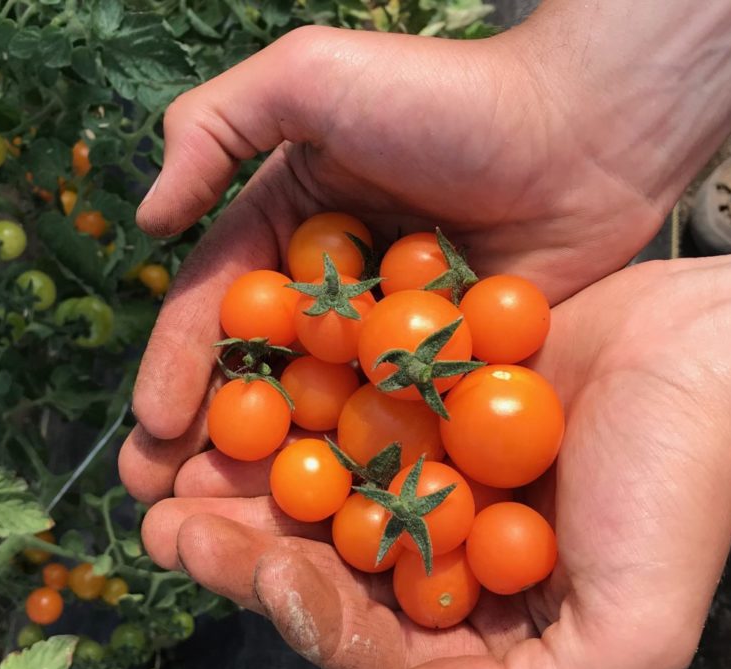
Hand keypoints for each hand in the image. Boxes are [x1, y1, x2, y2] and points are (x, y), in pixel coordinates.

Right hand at [120, 24, 669, 500]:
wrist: (585, 129)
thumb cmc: (446, 95)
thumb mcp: (307, 77)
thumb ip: (213, 127)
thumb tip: (145, 218)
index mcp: (286, 229)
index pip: (216, 305)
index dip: (177, 365)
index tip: (151, 426)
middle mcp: (329, 292)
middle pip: (256, 374)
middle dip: (206, 437)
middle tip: (161, 499)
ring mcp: (389, 340)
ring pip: (317, 414)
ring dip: (269, 473)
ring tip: (225, 529)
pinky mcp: (447, 372)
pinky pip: (394, 427)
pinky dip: (361, 472)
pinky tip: (328, 529)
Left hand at [137, 250, 730, 668]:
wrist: (715, 353)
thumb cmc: (683, 492)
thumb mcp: (631, 632)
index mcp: (474, 616)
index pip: (368, 634)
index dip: (302, 610)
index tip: (253, 566)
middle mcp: (436, 544)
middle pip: (319, 557)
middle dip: (238, 547)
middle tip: (162, 526)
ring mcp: (420, 464)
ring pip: (310, 481)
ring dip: (237, 477)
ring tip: (163, 466)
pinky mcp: (415, 391)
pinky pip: (335, 400)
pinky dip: (282, 397)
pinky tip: (228, 385)